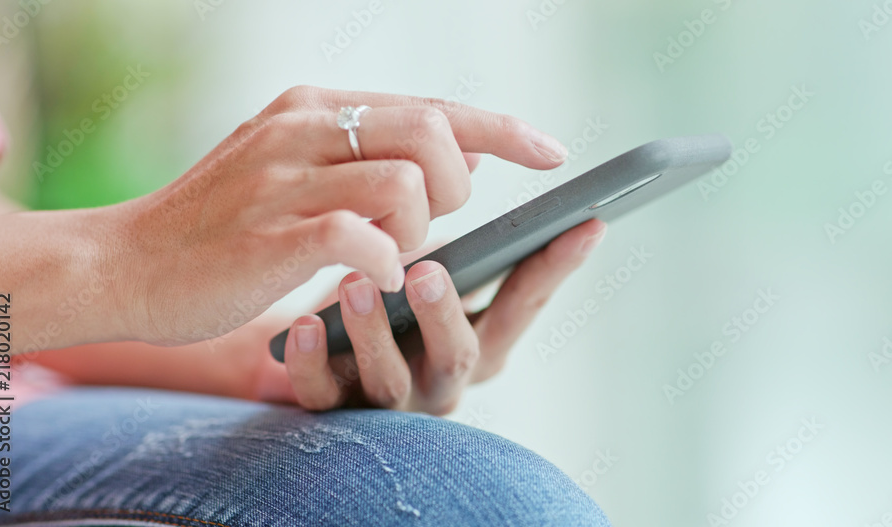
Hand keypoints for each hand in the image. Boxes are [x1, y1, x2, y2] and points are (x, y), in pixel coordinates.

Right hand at [109, 86, 568, 345]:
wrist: (126, 266)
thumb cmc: (221, 228)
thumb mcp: (295, 170)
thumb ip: (371, 157)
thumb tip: (461, 157)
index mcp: (314, 109)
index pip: (431, 106)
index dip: (501, 129)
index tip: (551, 152)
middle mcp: (301, 129)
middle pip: (431, 130)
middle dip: (458, 183)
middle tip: (436, 218)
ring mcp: (284, 179)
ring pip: (406, 181)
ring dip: (417, 228)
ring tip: (385, 250)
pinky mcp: (271, 235)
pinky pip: (363, 236)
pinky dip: (385, 260)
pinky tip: (371, 275)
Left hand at [257, 219, 606, 414]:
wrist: (312, 354)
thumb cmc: (386, 297)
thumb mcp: (428, 264)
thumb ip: (450, 225)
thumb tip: (472, 149)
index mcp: (474, 335)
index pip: (523, 303)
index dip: (556, 267)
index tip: (587, 223)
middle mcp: (438, 373)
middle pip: (458, 353)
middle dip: (446, 314)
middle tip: (428, 270)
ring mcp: (384, 396)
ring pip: (389, 379)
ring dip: (375, 331)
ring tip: (355, 284)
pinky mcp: (329, 406)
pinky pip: (321, 394)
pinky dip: (313, 362)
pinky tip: (304, 325)